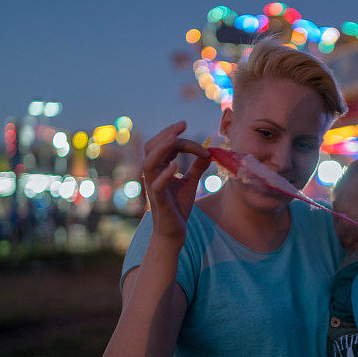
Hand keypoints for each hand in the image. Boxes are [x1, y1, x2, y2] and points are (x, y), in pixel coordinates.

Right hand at [143, 121, 210, 241]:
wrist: (174, 232)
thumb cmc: (178, 207)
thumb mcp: (190, 184)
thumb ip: (197, 168)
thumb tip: (208, 153)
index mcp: (160, 169)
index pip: (168, 147)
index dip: (185, 143)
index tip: (205, 149)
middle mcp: (153, 175)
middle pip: (152, 147)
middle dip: (166, 133)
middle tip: (183, 124)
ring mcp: (153, 186)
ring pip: (149, 162)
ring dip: (161, 148)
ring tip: (175, 138)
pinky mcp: (158, 200)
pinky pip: (156, 184)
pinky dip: (165, 173)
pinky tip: (176, 165)